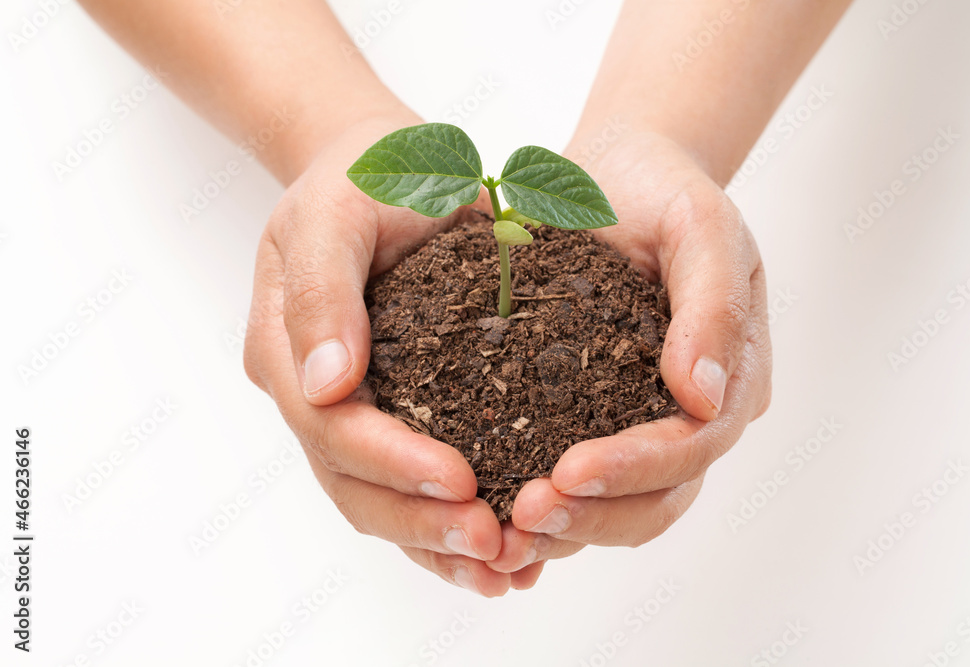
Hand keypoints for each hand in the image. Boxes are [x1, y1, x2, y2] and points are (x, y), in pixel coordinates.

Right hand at [242, 114, 542, 595]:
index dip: (393, 463)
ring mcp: (354, 413)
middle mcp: (314, 397)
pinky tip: (508, 552)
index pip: (333, 430)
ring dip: (440, 544)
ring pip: (385, 503)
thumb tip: (324, 385)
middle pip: (356, 487)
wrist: (389, 171)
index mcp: (286, 352)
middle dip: (422, 522)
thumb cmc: (362, 178)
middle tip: (493, 544)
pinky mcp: (400, 414)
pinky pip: (418, 485)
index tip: (461, 482)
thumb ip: (323, 290)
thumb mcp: (336, 212)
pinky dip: (454, 523)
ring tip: (508, 568)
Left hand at [487, 129, 771, 572]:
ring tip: (500, 533)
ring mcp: (640, 420)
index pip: (693, 447)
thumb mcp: (702, 226)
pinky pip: (570, 477)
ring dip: (563, 528)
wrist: (620, 174)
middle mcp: (691, 415)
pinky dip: (537, 503)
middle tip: (523, 516)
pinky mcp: (589, 414)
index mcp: (730, 378)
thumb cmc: (667, 191)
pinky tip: (487, 511)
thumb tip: (703, 398)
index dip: (636, 469)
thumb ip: (712, 305)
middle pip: (658, 499)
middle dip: (594, 517)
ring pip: (615, 507)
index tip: (568, 472)